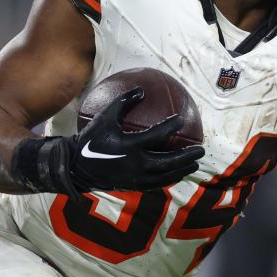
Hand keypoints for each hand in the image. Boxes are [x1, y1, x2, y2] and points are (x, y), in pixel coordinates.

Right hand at [67, 87, 203, 192]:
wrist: (75, 167)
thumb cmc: (90, 139)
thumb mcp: (104, 117)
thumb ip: (123, 102)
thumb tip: (141, 91)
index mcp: (128, 146)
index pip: (156, 136)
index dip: (171, 127)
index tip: (181, 119)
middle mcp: (134, 164)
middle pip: (167, 162)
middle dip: (186, 157)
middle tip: (201, 150)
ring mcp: (134, 178)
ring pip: (164, 176)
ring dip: (182, 170)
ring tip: (195, 164)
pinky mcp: (132, 186)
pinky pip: (156, 184)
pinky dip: (169, 179)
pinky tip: (178, 174)